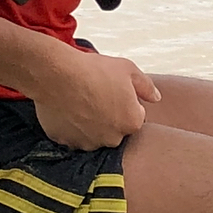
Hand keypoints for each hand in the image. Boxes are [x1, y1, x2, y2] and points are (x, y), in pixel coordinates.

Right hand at [33, 49, 160, 150]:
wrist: (56, 74)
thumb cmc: (94, 70)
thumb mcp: (128, 69)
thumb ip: (146, 86)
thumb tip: (156, 97)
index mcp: (131, 122)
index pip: (134, 117)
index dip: (125, 103)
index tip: (113, 91)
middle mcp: (112, 139)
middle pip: (114, 130)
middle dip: (108, 117)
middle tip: (95, 96)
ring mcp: (87, 143)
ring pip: (93, 135)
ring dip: (89, 124)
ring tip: (79, 101)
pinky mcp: (65, 142)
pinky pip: (72, 136)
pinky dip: (70, 126)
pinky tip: (66, 108)